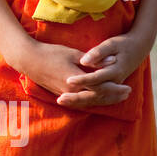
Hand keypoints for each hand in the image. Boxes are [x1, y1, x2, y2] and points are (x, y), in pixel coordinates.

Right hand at [7, 36, 131, 108]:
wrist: (29, 60)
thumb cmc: (51, 53)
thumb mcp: (73, 54)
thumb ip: (94, 61)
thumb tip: (112, 61)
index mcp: (77, 81)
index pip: (101, 88)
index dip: (115, 89)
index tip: (127, 87)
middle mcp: (72, 92)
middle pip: (98, 98)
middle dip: (113, 96)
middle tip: (127, 93)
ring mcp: (66, 94)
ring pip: (89, 101)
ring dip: (105, 100)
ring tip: (117, 97)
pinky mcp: (61, 94)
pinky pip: (81, 101)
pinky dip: (93, 100)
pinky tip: (99, 98)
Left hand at [59, 30, 153, 107]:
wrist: (139, 48)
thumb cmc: (123, 44)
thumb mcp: (111, 44)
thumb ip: (98, 52)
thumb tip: (85, 61)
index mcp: (115, 71)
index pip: (96, 79)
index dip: (82, 80)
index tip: (68, 80)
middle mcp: (115, 82)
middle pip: (94, 94)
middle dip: (76, 97)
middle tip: (60, 99)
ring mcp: (114, 87)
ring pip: (96, 99)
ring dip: (79, 102)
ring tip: (61, 101)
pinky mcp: (111, 88)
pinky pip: (98, 99)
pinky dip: (85, 101)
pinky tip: (71, 102)